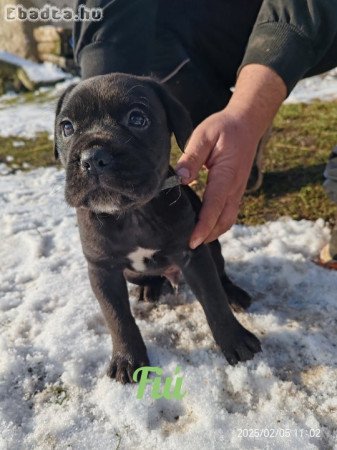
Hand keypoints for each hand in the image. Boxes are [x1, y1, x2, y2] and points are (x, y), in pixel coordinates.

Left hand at [175, 64, 286, 248]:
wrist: (247, 123)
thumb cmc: (224, 128)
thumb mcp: (204, 135)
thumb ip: (192, 157)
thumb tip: (180, 178)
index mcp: (226, 175)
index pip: (214, 206)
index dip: (203, 226)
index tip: (191, 241)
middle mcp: (234, 187)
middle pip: (223, 221)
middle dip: (207, 236)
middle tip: (187, 246)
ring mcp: (238, 191)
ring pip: (228, 220)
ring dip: (213, 233)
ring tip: (194, 240)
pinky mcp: (236, 191)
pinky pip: (228, 213)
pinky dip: (217, 224)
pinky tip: (203, 226)